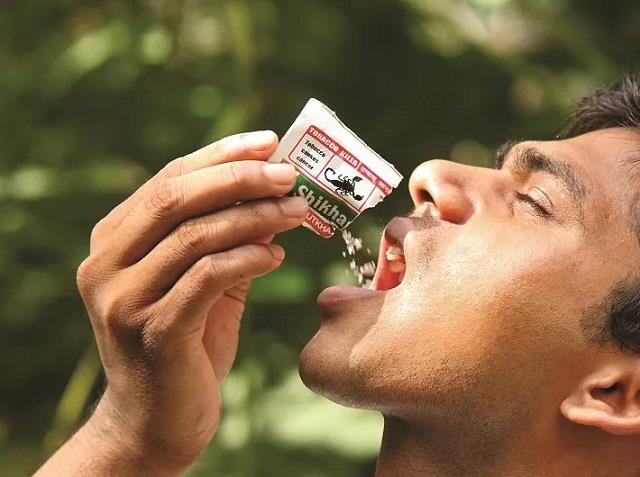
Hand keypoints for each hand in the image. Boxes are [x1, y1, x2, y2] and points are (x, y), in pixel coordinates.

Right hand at [67, 131, 306, 472]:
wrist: (156, 419)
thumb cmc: (185, 343)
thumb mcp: (205, 281)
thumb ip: (229, 239)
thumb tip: (275, 196)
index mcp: (113, 240)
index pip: (169, 180)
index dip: (221, 155)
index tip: (269, 141)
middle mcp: (106, 264)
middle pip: (176, 198)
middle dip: (240, 178)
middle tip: (290, 174)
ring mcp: (124, 299)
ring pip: (195, 236)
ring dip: (256, 218)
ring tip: (299, 213)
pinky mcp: (153, 332)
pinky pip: (208, 277)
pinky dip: (248, 258)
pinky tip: (277, 257)